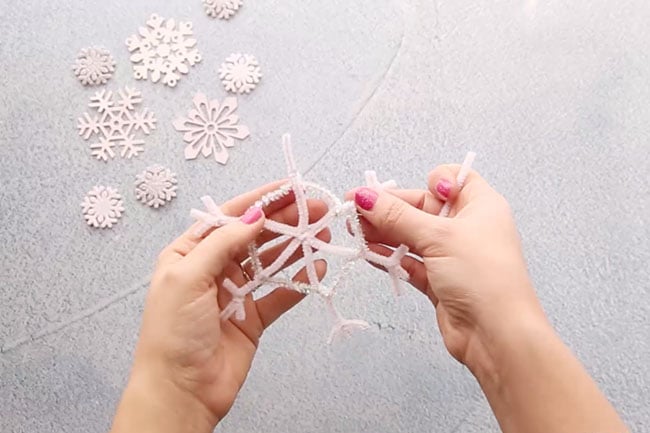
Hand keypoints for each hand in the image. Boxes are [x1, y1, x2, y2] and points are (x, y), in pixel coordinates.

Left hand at [111, 181, 328, 432]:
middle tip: (318, 209)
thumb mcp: (189, 277)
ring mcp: (235, 293)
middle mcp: (213, 269)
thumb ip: (223, 243)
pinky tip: (318, 268)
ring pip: (271, 262)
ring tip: (323, 233)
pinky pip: (279, 293)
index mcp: (190, 254)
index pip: (229, 217)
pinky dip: (299, 281)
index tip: (291, 187)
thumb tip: (254, 215)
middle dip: (286, 220)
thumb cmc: (173, 331)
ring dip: (296, 246)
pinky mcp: (252, 318)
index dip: (261, 200)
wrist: (180, 391)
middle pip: (255, 236)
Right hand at [346, 167, 626, 432]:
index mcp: (479, 206)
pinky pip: (409, 262)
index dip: (432, 181)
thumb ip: (396, 216)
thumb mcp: (437, 236)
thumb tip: (363, 196)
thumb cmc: (479, 273)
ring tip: (354, 231)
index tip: (413, 191)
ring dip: (384, 232)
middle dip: (389, 208)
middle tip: (353, 210)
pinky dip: (390, 257)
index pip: (454, 179)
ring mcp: (451, 255)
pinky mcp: (438, 280)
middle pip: (422, 207)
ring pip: (411, 236)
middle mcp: (466, 227)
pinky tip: (367, 252)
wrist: (496, 334)